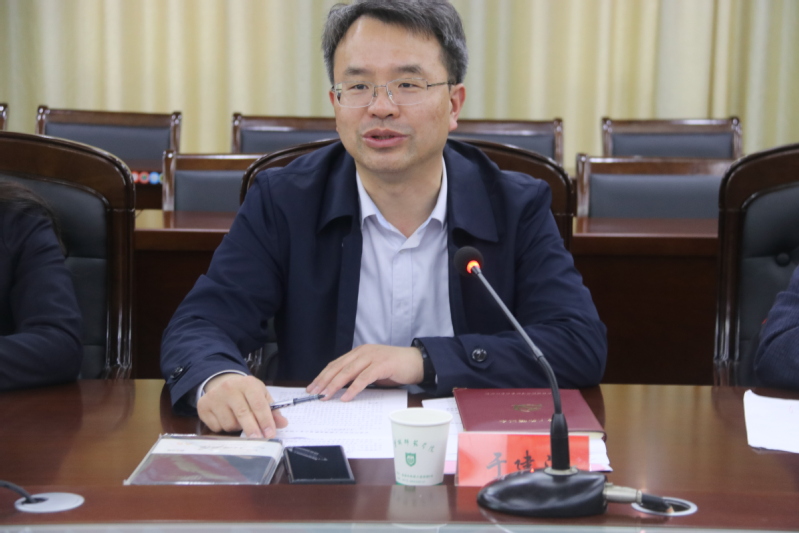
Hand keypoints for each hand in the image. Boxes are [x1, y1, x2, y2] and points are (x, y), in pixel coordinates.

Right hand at [197, 374, 287, 437]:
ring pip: (229, 423)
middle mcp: (229, 388)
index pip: (258, 404)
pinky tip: (225, 418)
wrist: (221, 383)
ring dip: (237, 428)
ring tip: (239, 420)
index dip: (265, 420)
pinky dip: (223, 428)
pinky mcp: (203, 406)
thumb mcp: (260, 395)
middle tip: (259, 440)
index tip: (270, 434)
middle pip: (243, 414)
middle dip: (253, 430)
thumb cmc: (245, 391)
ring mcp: (214, 397)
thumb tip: (283, 424)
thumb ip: (272, 410)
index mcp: (247, 383)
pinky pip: (216, 427)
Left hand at [307, 344, 423, 401]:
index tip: (312, 387)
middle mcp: (363, 352)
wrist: (417, 362)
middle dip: (324, 381)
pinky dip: (353, 388)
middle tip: (313, 393)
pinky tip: (346, 397)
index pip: (336, 364)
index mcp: (359, 352)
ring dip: (335, 385)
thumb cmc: (395, 367)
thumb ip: (358, 375)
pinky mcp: (382, 365)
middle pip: (338, 367)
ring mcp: (372, 357)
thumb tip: (340, 389)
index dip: (323, 375)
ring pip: (348, 372)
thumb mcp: (372, 370)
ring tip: (325, 396)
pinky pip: (364, 378)